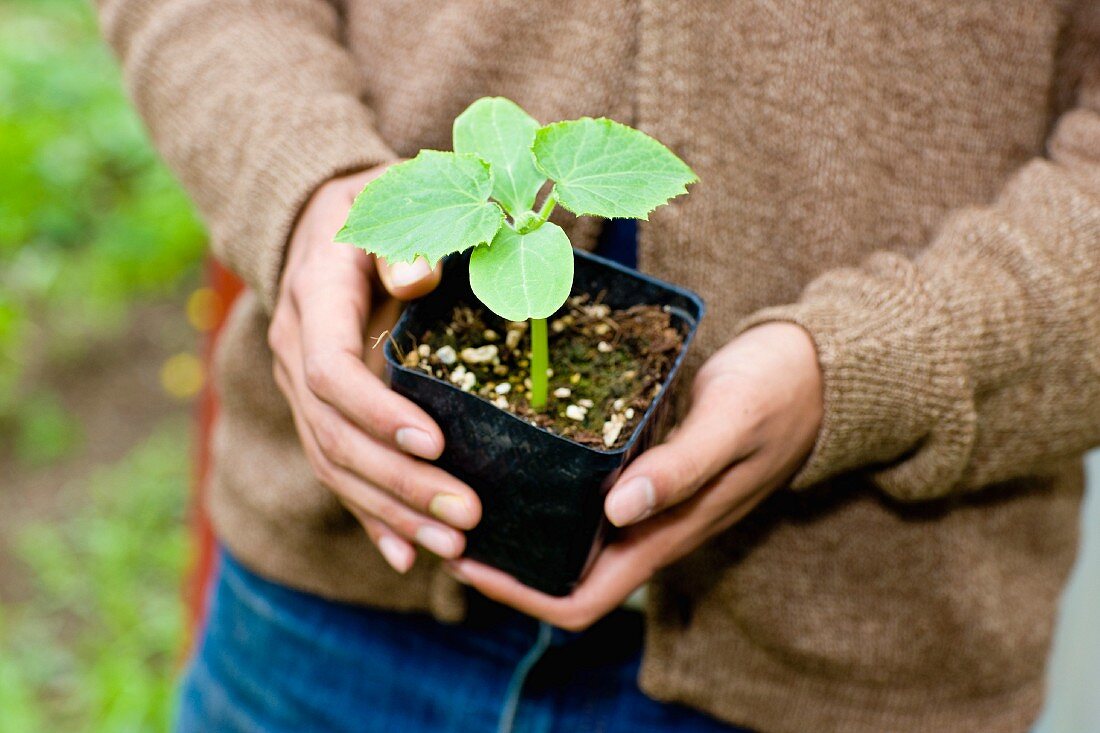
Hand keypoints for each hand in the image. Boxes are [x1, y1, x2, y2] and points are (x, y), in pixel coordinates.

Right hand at [269, 166, 481, 574]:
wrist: (329, 221)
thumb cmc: (382, 206)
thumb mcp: (395, 200)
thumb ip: (405, 239)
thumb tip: (416, 277)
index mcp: (315, 298)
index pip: (329, 371)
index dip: (376, 413)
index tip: (435, 442)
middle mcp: (296, 351)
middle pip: (334, 435)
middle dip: (399, 482)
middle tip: (465, 515)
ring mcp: (302, 388)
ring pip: (334, 464)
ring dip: (392, 511)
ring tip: (452, 545)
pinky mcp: (319, 411)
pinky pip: (337, 472)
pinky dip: (371, 517)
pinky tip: (406, 555)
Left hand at [447, 322, 822, 629]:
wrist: (814, 370)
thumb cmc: (776, 395)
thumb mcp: (728, 423)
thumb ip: (680, 468)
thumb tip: (618, 512)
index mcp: (666, 532)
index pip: (581, 599)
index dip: (520, 595)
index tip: (466, 561)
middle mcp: (649, 525)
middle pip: (561, 570)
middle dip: (503, 559)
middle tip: (444, 514)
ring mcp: (647, 498)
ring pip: (570, 533)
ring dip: (518, 522)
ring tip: (465, 482)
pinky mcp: (646, 465)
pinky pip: (585, 491)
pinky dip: (546, 484)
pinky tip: (515, 445)